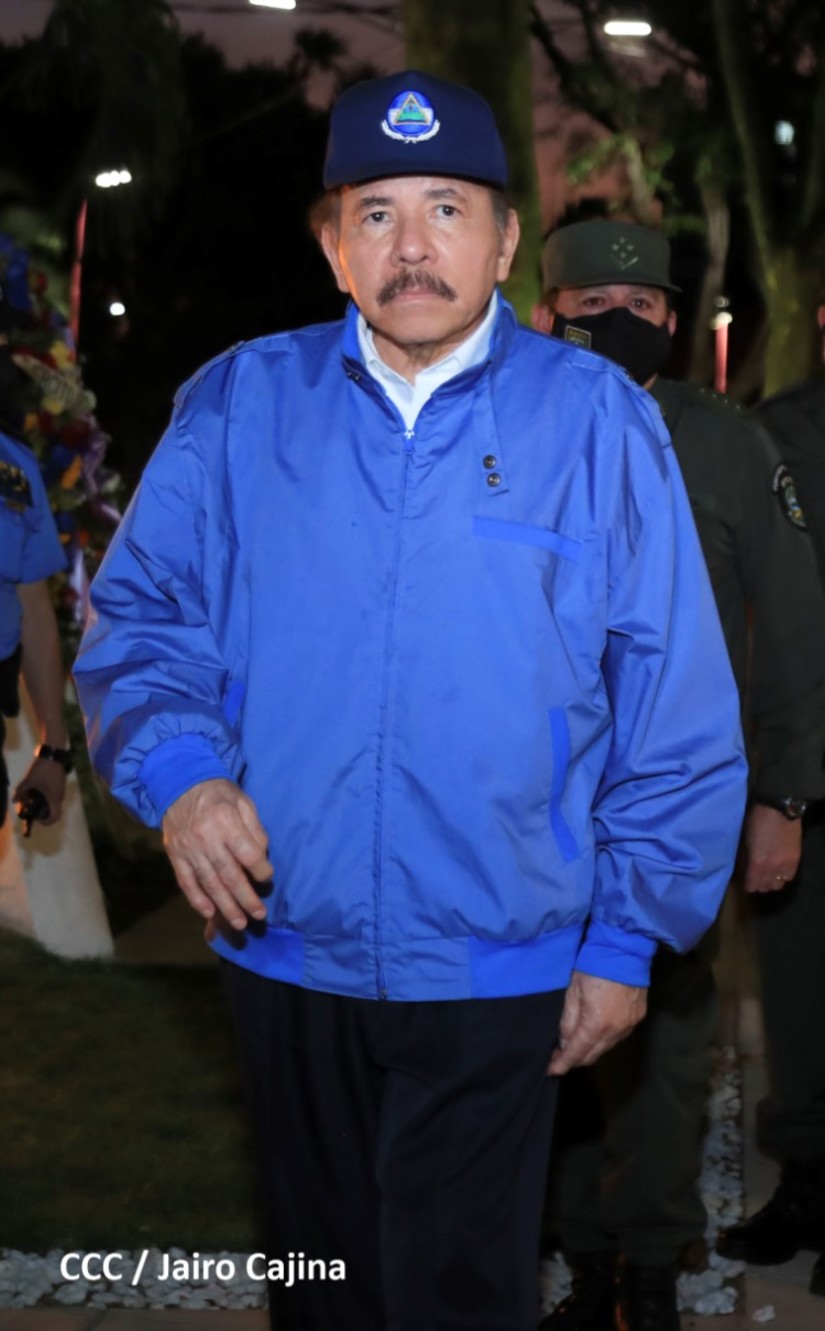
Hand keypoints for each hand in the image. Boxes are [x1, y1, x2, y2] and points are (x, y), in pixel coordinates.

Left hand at [13, 755, 66, 825]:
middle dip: (40, 812)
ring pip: (51, 802)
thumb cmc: (42, 767)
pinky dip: (43, 796)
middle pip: (52, 811)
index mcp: (54, 798)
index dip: (45, 822)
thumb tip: (14, 800)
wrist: (53, 752)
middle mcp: (59, 796)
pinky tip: (33, 788)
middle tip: (29, 807)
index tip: (35, 819)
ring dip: (41, 803)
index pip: (54, 818)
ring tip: (28, 797)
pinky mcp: (58, 783)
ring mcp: (60, 789)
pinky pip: (52, 795)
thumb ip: (20, 791)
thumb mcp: (28, 780)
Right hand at [162, 778, 272, 929]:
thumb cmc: (218, 794)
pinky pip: (186, 882)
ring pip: (209, 883)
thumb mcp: (243, 801)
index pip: (248, 854)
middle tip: (259, 915)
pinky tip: (209, 913)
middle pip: (229, 875)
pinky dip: (197, 899)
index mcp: (226, 822)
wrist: (179, 784)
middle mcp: (206, 838)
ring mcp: (188, 849)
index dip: (261, 870)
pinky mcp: (175, 856)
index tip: (267, 878)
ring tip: (239, 923)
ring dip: (225, 906)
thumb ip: (255, 828)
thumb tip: (262, 856)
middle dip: (246, 898)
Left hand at [548, 971, 646, 1075]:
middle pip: (592, 1056)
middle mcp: (616, 1031)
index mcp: (597, 1024)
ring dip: (590, 1050)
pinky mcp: (637, 1019)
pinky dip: (604, 1040)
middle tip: (559, 1058)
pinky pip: (617, 1038)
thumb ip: (568, 1021)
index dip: (562, 1064)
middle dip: (574, 1059)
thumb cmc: (593, 967)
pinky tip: (594, 1034)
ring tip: (574, 1045)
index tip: (550, 1071)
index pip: (577, 1053)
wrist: (624, 950)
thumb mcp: (572, 992)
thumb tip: (564, 1043)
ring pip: (605, 1048)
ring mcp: (629, 1026)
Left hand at [741, 803, 800, 893]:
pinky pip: (789, 877)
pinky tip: (778, 870)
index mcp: (757, 863)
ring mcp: (785, 865)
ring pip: (778, 885)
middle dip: (759, 884)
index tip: (745, 881)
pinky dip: (783, 876)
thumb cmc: (757, 821)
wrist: (779, 810)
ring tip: (767, 874)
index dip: (748, 885)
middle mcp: (772, 868)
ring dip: (771, 881)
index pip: (752, 885)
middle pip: (765, 887)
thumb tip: (742, 869)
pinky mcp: (795, 860)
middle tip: (755, 877)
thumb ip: (744, 858)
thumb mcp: (745, 840)